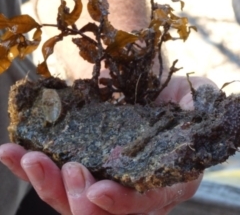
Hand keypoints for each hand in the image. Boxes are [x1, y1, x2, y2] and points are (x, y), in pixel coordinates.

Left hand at [0, 76, 215, 214]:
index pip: (145, 203)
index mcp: (163, 176)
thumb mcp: (194, 97)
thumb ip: (197, 111)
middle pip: (101, 210)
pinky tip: (11, 151)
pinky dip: (30, 166)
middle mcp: (131, 184)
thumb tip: (194, 119)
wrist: (143, 81)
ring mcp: (101, 173)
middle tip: (66, 171)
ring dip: (46, 182)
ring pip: (70, 195)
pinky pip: (51, 171)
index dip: (124, 204)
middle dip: (78, 199)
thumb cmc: (171, 91)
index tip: (99, 190)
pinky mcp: (80, 158)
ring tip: (27, 157)